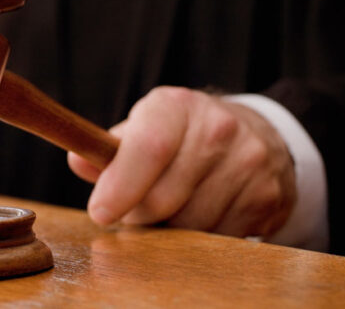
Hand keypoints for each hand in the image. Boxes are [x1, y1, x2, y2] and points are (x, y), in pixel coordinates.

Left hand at [68, 86, 295, 237]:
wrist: (257, 137)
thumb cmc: (182, 138)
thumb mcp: (144, 129)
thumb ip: (108, 150)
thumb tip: (77, 161)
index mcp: (176, 106)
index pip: (148, 148)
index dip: (120, 186)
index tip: (100, 212)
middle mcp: (217, 128)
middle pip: (164, 197)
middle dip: (139, 215)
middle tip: (134, 211)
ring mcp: (248, 162)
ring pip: (190, 224)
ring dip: (169, 230)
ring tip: (169, 210)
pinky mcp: (267, 196)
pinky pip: (219, 237)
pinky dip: (200, 238)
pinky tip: (201, 215)